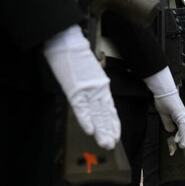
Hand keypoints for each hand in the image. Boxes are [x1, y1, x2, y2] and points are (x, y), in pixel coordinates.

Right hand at [43, 25, 120, 148]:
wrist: (68, 42)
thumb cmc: (76, 56)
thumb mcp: (90, 73)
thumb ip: (93, 87)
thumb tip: (92, 99)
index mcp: (100, 86)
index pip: (109, 109)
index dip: (113, 123)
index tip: (115, 133)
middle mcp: (97, 89)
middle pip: (104, 114)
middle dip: (108, 130)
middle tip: (111, 143)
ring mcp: (87, 90)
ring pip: (96, 114)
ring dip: (100, 130)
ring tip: (105, 141)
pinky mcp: (75, 89)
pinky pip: (81, 108)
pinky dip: (86, 119)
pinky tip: (90, 130)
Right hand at [143, 67, 184, 147]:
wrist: (164, 90)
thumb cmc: (163, 99)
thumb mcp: (164, 114)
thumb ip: (168, 122)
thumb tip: (171, 131)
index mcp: (179, 115)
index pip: (181, 127)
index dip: (181, 135)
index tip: (181, 142)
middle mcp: (182, 115)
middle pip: (184, 129)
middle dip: (184, 138)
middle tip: (183, 146)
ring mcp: (182, 114)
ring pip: (184, 128)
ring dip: (183, 137)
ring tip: (182, 145)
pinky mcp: (180, 114)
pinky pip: (182, 125)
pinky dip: (181, 132)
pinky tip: (181, 137)